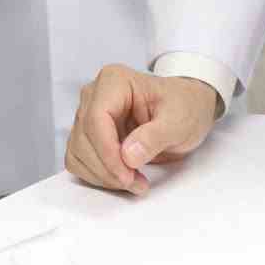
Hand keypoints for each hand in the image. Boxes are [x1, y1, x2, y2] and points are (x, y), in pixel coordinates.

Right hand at [66, 65, 219, 194]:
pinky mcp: (88, 136)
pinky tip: (122, 177)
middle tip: (137, 183)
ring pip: (77, 152)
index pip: (96, 118)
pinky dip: (97, 176)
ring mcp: (88, 115)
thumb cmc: (183, 107)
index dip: (107, 151)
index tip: (127, 174)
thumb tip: (128, 154)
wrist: (187, 111)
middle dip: (108, 168)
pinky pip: (78, 160)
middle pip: (84, 138)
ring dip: (103, 175)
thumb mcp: (179, 121)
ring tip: (135, 180)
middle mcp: (95, 95)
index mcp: (114, 81)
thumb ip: (154, 136)